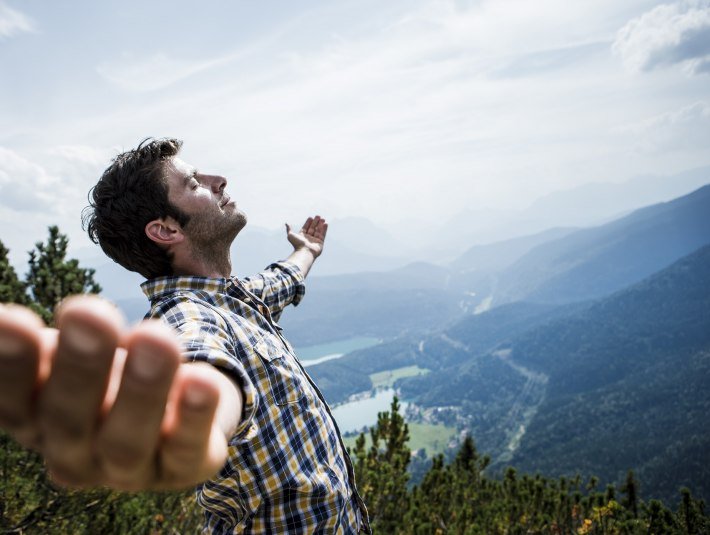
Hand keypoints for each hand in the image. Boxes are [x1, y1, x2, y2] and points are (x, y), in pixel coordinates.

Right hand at [0, 296, 232, 490]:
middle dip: (80, 365)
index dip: (12, 364)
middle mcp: (75, 454)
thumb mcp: (85, 354)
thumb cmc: (115, 376)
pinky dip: (194, 414)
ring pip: (127, 439)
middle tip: (91, 313)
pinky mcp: (182, 468)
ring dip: (142, 387)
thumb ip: (71, 338)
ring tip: (154, 336)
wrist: (177, 412)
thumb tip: (79, 308)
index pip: (13, 400)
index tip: (14, 319)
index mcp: (38, 421)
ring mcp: (129, 470)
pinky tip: (202, 378)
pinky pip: (186, 446)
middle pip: (68, 418)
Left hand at [286, 215, 327, 258]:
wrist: (304, 252)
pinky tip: (326, 224)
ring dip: (320, 224)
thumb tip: (286, 223)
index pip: (306, 227)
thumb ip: (289, 229)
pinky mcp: (320, 243)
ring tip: (323, 219)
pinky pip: (323, 235)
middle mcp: (308, 238)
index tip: (310, 217)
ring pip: (318, 231)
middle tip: (318, 216)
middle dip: (315, 222)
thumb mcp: (290, 235)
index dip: (308, 222)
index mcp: (302, 236)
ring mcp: (315, 241)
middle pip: (313, 228)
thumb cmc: (297, 244)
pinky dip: (324, 229)